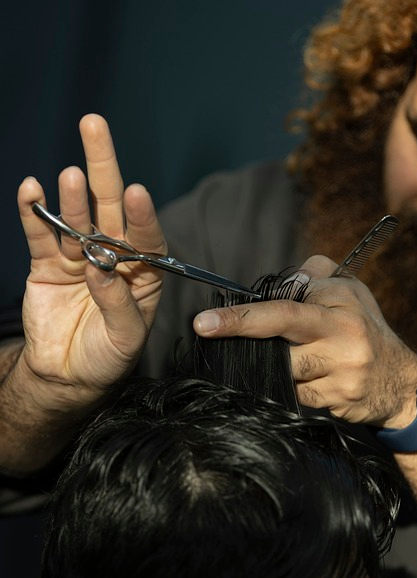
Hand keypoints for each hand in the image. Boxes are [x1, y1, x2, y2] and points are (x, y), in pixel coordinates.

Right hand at [4, 114, 165, 469]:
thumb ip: (118, 303)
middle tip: (95, 126)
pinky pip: (40, 234)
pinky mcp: (48, 263)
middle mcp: (113, 257)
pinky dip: (33, 212)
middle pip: (110, 206)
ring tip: (72, 175)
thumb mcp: (124, 338)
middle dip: (104, 167)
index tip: (136, 193)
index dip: (141, 215)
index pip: (146, 237)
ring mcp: (80, 256)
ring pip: (75, 217)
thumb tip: (101, 268)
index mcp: (142, 273)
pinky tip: (32, 190)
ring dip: (73, 196)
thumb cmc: (107, 357)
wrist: (67, 373)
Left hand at [194, 255, 416, 426]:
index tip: (204, 321)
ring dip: (273, 362)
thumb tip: (278, 283)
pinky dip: (290, 384)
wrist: (399, 381)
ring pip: (282, 369)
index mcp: (341, 308)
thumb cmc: (363, 328)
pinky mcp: (335, 401)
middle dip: (239, 330)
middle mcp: (342, 339)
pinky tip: (307, 376)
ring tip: (292, 354)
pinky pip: (294, 394)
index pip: (284, 307)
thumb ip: (313, 275)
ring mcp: (340, 374)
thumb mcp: (348, 291)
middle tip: (205, 327)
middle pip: (279, 333)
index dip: (243, 314)